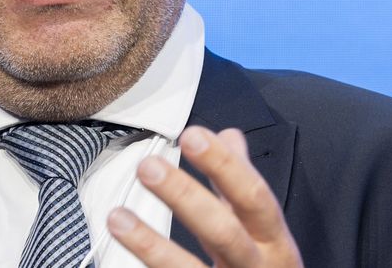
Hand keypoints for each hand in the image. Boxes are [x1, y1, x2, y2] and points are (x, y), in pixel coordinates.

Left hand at [108, 126, 303, 266]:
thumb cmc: (267, 267)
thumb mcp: (265, 227)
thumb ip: (241, 182)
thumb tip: (229, 137)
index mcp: (273, 239)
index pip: (252, 195)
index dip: (224, 165)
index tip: (192, 136)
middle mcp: (255, 266)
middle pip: (223, 232)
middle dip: (185, 197)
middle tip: (149, 167)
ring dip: (151, 245)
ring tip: (118, 218)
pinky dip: (151, 266)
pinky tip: (122, 252)